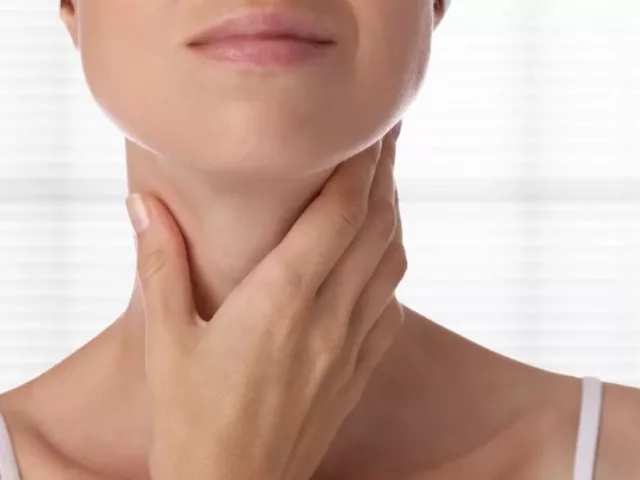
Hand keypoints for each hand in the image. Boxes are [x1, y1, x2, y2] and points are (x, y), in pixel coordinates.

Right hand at [126, 123, 406, 479]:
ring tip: (382, 187)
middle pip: (376, 227)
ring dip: (392, 218)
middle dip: (386, 174)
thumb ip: (160, 266)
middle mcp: (327, 319)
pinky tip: (375, 261)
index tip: (370, 127)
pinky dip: (389, 270)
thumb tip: (143, 204)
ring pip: (392, 263)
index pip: (339, 214)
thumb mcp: (165, 341)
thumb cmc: (190, 422)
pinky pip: (390, 308)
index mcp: (280, 301)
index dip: (361, 164)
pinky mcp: (357, 373)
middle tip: (385, 136)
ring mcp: (350, 348)